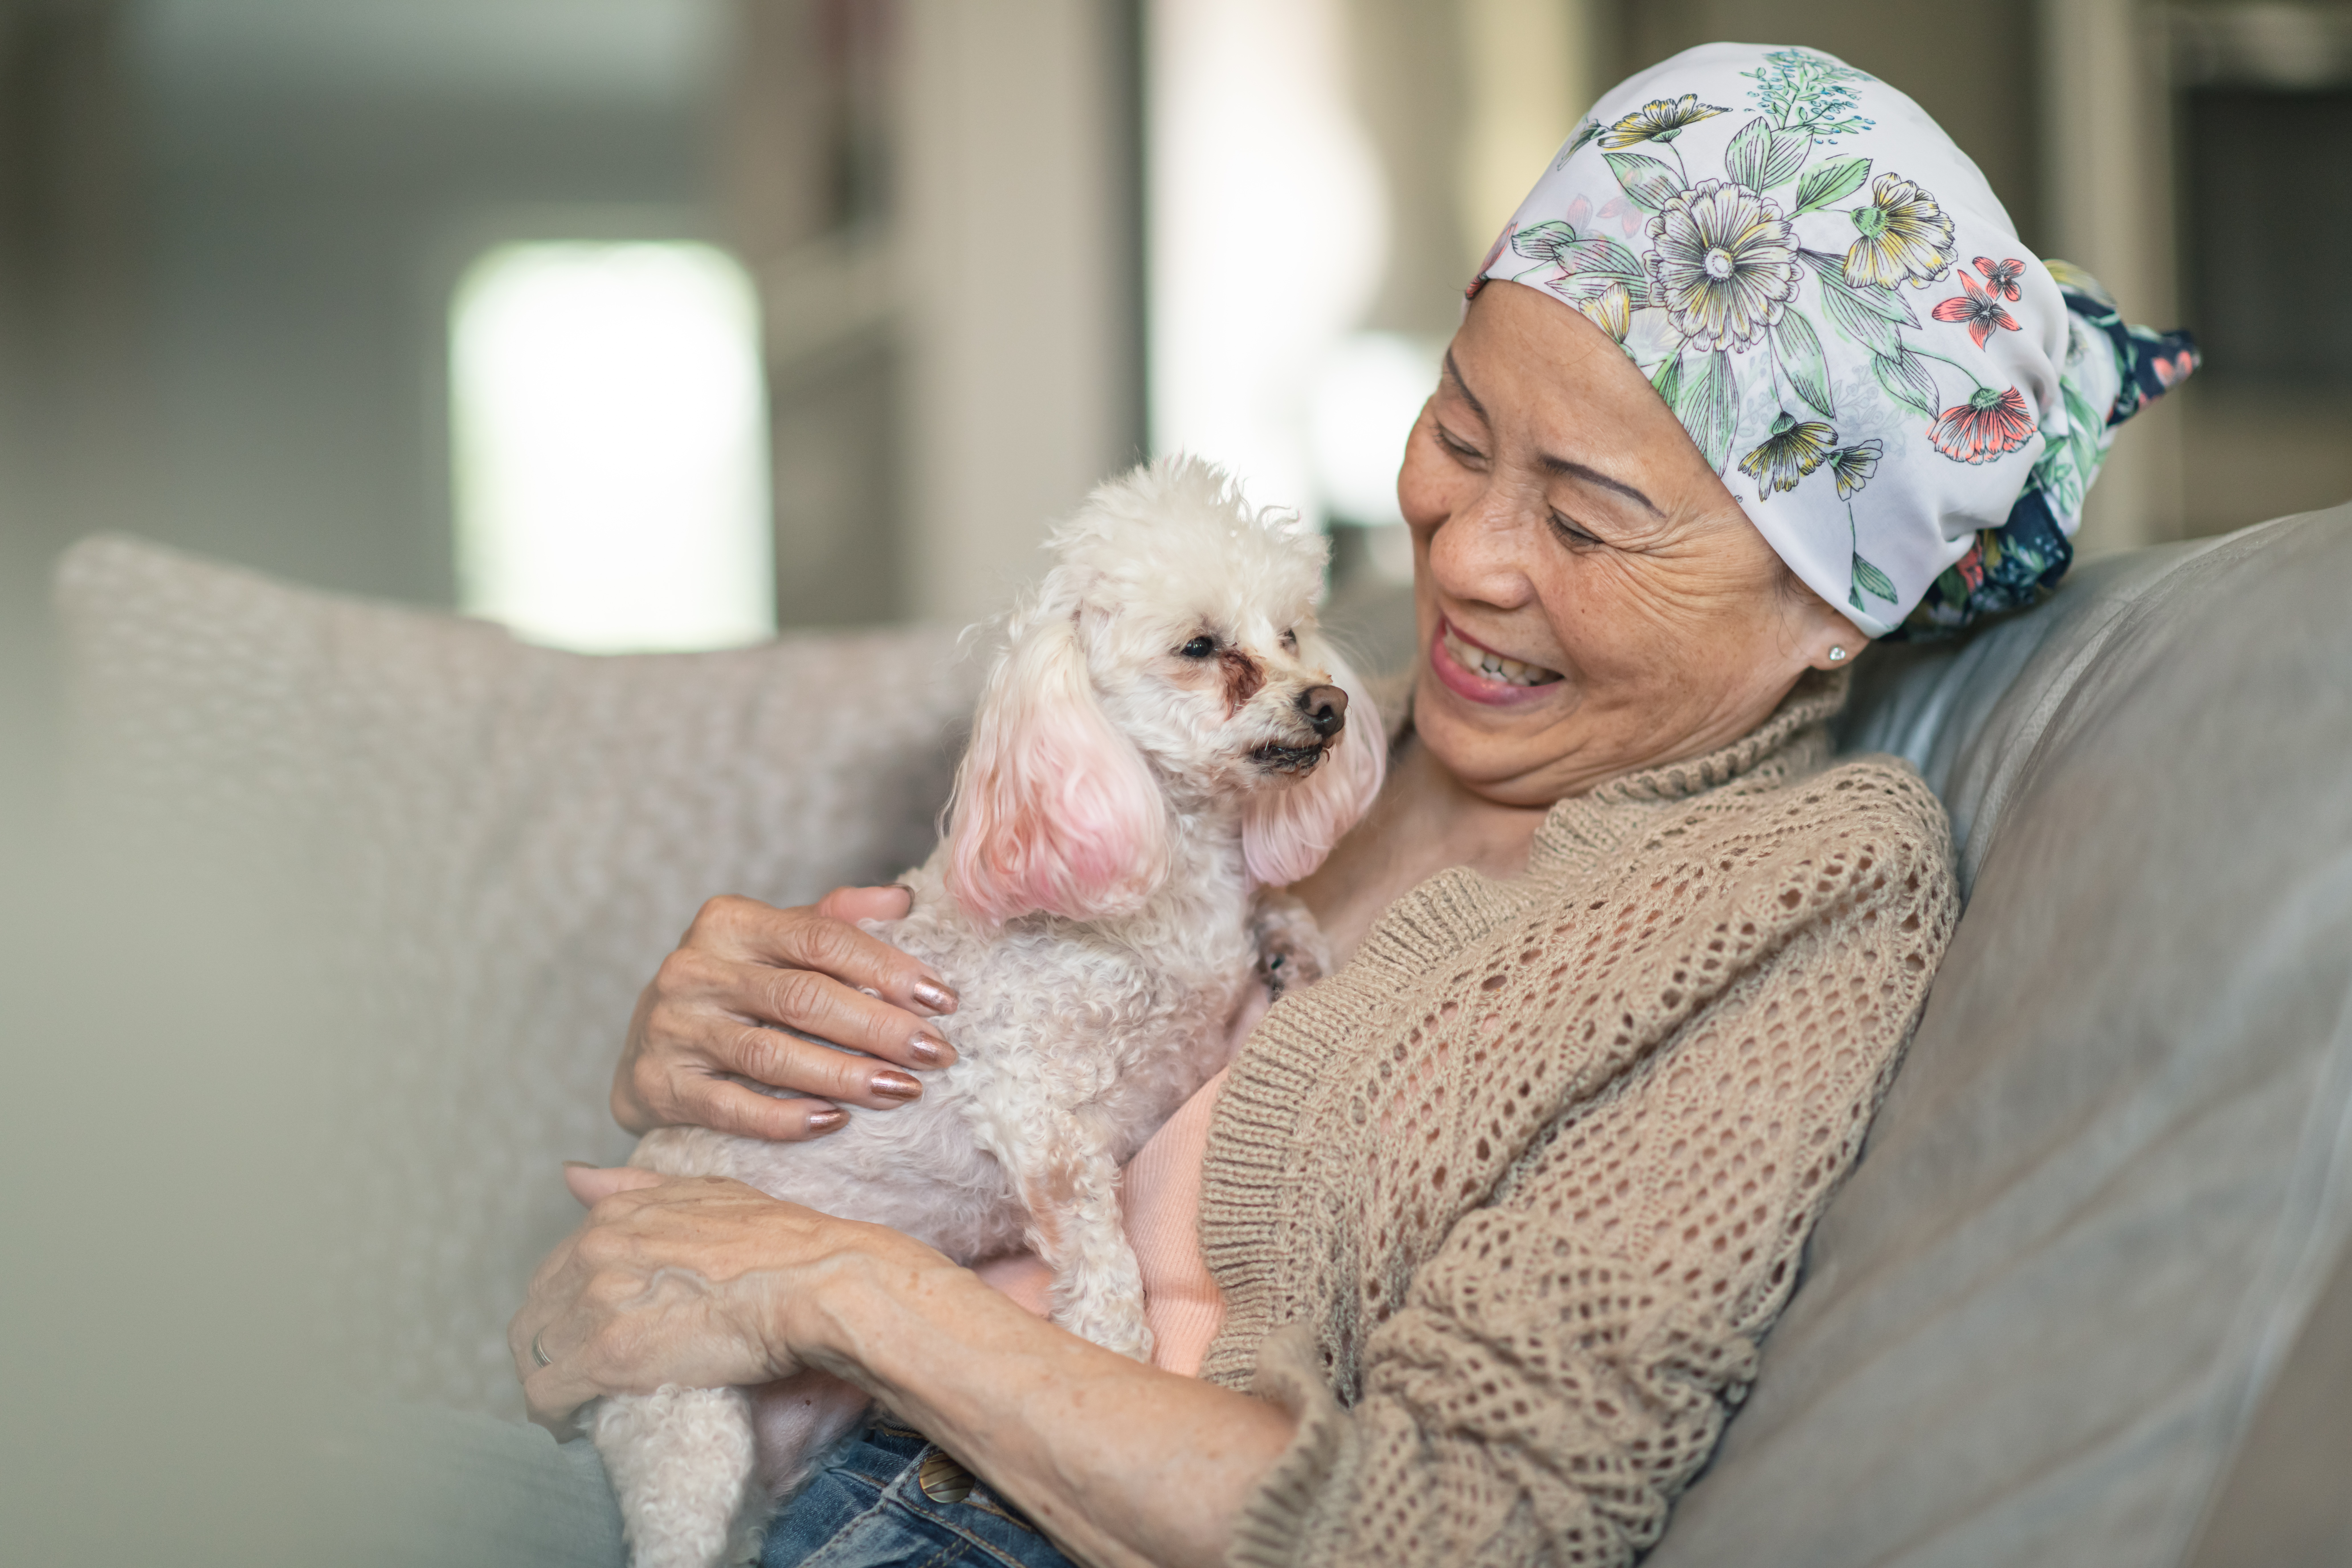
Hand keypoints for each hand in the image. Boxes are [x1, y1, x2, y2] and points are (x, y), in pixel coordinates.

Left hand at [510, 1168, 944, 1431]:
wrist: (813, 1280)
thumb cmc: (779, 1241)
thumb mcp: (706, 1193)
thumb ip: (637, 1187)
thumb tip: (574, 1175)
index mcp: (614, 1217)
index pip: (555, 1272)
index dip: (567, 1309)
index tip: (590, 1334)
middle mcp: (593, 1253)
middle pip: (536, 1315)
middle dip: (551, 1348)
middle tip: (583, 1376)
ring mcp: (597, 1304)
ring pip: (534, 1357)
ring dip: (553, 1382)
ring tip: (581, 1404)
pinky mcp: (608, 1357)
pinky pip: (549, 1396)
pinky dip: (557, 1414)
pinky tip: (579, 1424)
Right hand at [612, 886, 958, 1140]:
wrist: (643, 1049)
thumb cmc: (732, 990)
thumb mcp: (774, 942)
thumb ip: (833, 919)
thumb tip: (904, 900)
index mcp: (731, 922)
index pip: (822, 938)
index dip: (887, 969)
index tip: (943, 1000)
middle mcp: (696, 969)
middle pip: (804, 998)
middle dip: (880, 1028)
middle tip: (937, 1053)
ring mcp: (675, 1027)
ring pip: (772, 1054)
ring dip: (846, 1076)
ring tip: (904, 1090)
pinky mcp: (660, 1085)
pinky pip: (732, 1107)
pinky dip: (786, 1118)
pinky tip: (835, 1122)